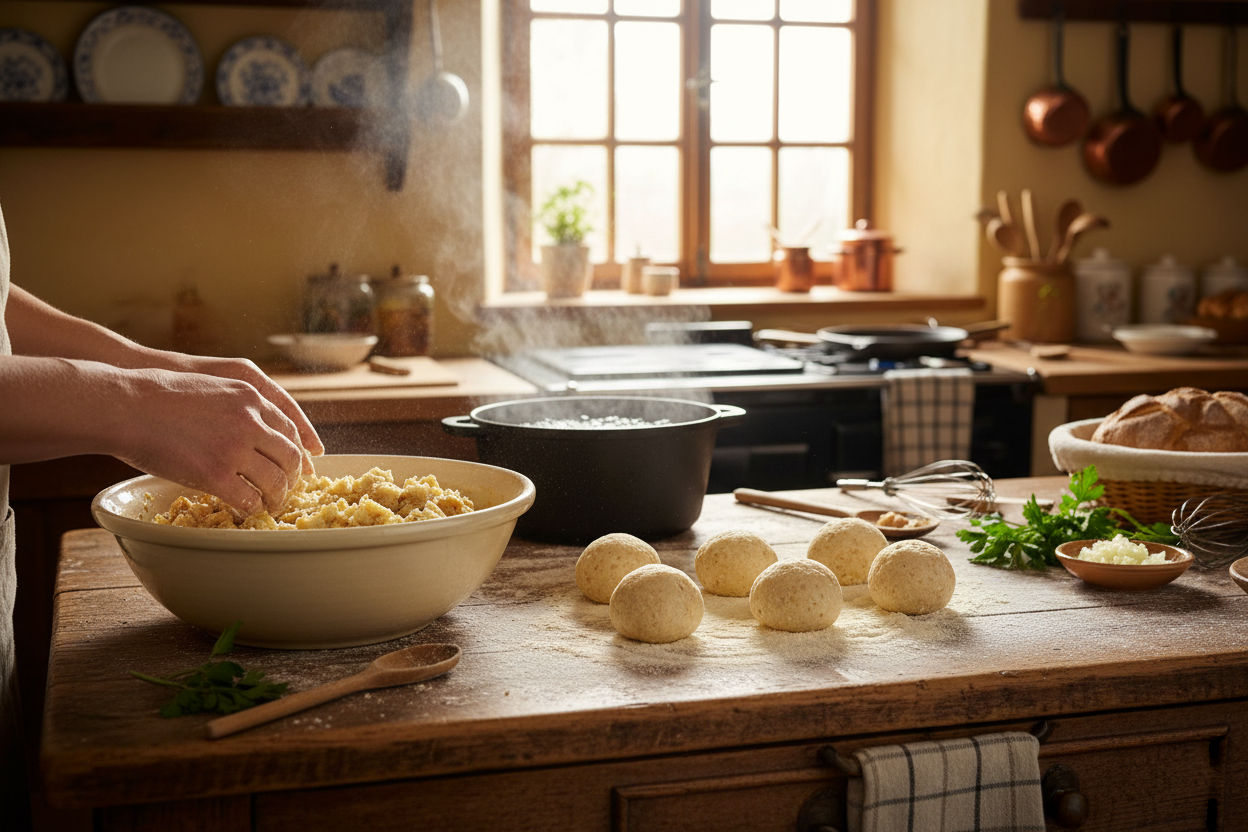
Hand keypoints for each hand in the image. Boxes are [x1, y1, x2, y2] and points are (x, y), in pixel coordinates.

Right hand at [114, 369, 309, 514]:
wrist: (126, 405)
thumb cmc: (158, 396)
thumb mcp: (212, 387)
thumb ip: (236, 405)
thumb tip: (249, 427)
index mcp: (250, 396)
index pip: (290, 428)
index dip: (299, 450)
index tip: (303, 464)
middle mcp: (250, 420)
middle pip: (291, 457)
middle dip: (293, 478)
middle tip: (287, 490)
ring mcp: (234, 447)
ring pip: (276, 481)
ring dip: (277, 497)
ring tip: (270, 505)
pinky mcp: (215, 473)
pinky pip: (248, 498)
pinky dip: (253, 509)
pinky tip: (247, 511)